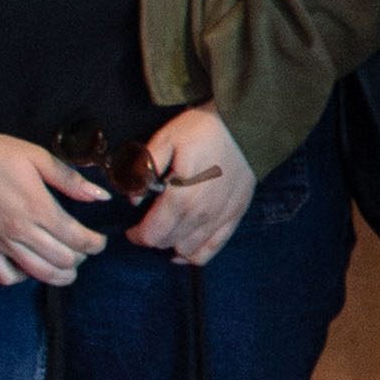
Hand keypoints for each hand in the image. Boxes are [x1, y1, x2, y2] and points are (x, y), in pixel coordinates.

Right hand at [0, 131, 117, 287]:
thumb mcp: (39, 157)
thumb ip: (71, 180)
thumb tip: (101, 197)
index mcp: (38, 207)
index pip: (78, 239)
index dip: (96, 244)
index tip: (100, 241)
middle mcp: (21, 230)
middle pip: (62, 259)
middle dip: (80, 258)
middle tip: (83, 250)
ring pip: (38, 273)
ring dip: (59, 276)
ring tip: (68, 269)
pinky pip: (4, 276)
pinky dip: (21, 278)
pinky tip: (30, 267)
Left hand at [124, 107, 252, 264]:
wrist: (247, 125)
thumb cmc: (204, 130)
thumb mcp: (166, 140)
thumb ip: (144, 169)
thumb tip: (133, 198)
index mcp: (181, 198)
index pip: (152, 234)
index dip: (137, 235)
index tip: (131, 229)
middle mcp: (201, 214)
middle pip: (168, 243)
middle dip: (152, 238)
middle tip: (148, 224)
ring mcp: (221, 218)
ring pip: (189, 251)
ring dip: (173, 246)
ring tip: (167, 232)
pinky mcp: (235, 216)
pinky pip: (214, 247)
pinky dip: (197, 254)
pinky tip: (186, 249)